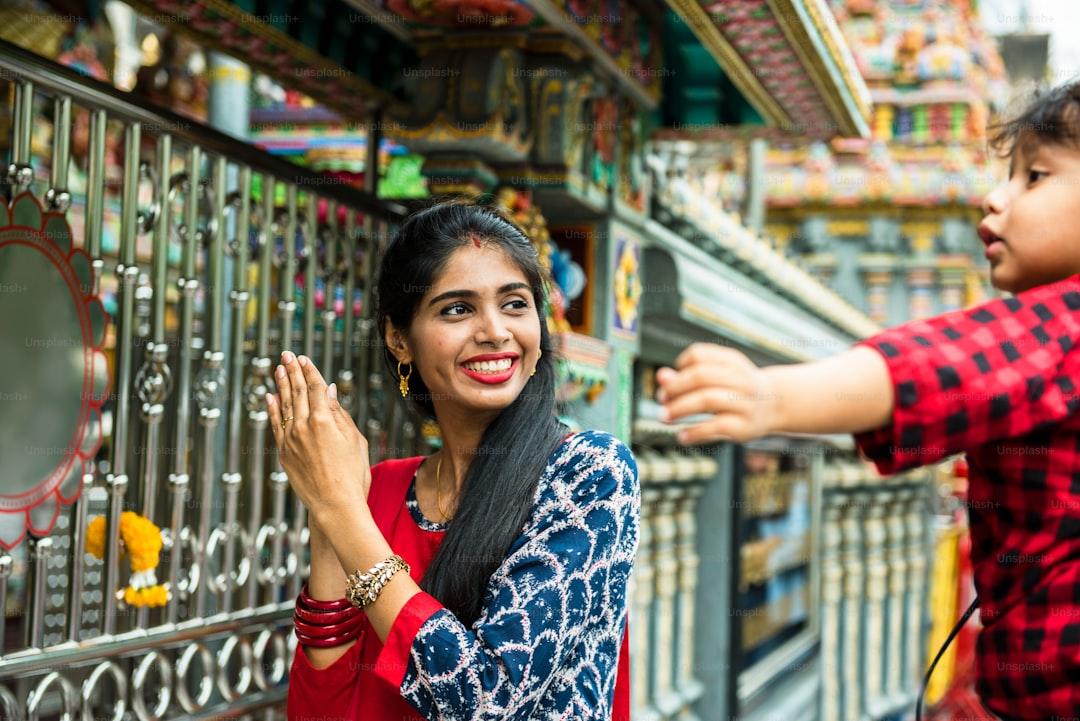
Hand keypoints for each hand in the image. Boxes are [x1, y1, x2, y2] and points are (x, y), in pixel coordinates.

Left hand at [266, 351, 371, 513]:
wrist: (335, 504)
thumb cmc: (353, 474)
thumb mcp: (354, 440)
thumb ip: (339, 413)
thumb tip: (329, 390)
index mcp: (324, 420)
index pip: (315, 388)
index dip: (310, 371)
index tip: (304, 358)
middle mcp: (303, 426)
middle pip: (297, 392)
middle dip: (292, 371)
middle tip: (286, 355)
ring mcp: (291, 440)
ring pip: (284, 406)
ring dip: (281, 385)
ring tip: (277, 369)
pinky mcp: (284, 453)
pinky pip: (275, 425)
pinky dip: (272, 410)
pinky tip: (269, 397)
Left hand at [655, 343, 779, 443]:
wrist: (775, 406)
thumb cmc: (736, 390)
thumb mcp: (716, 377)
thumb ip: (687, 376)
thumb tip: (661, 377)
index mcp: (732, 361)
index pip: (699, 354)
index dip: (681, 365)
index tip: (673, 379)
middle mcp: (741, 379)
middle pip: (700, 376)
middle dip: (675, 388)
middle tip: (661, 399)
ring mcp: (745, 403)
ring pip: (707, 399)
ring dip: (679, 408)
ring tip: (664, 417)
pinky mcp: (745, 426)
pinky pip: (716, 426)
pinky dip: (695, 431)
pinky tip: (682, 436)